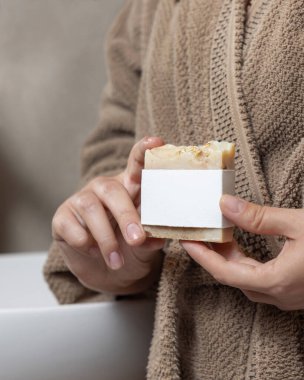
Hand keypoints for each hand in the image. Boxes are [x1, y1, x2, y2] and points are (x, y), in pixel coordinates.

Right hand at [52, 136, 164, 294]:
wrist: (106, 273)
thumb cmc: (129, 249)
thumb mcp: (145, 246)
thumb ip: (151, 239)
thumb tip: (155, 238)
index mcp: (129, 189)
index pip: (136, 165)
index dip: (143, 152)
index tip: (156, 142)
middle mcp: (104, 189)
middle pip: (112, 189)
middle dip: (125, 215)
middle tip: (137, 239)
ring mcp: (81, 201)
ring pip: (90, 207)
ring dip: (105, 238)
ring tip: (117, 262)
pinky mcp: (62, 218)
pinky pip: (70, 226)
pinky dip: (84, 242)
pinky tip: (94, 253)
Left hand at [181, 195, 303, 309]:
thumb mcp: (297, 224)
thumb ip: (259, 217)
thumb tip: (226, 205)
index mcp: (277, 281)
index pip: (225, 272)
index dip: (201, 256)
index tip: (187, 241)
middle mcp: (280, 295)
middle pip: (233, 277)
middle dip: (212, 255)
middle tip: (199, 235)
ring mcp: (289, 297)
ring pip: (247, 282)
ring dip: (229, 261)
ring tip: (218, 238)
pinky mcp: (295, 293)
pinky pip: (260, 283)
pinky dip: (245, 266)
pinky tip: (242, 251)